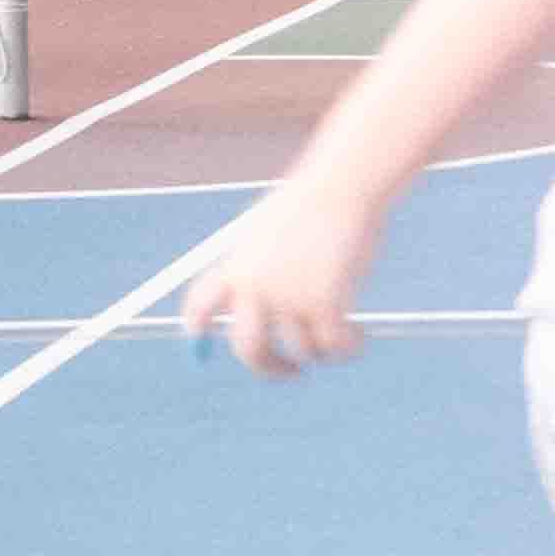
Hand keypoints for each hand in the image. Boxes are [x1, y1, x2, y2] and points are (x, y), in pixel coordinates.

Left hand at [181, 174, 386, 378]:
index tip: (199, 343)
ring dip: (322, 352)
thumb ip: (264, 266)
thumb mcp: (273, 232)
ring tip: (342, 338)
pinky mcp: (323, 304)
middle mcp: (254, 288)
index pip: (200, 307)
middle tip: (291, 370)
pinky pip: (333, 344)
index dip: (196, 329)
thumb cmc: (314, 200)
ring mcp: (287, 298)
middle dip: (270, 368)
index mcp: (235, 267)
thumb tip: (270, 308)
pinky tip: (358, 337)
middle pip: (248, 348)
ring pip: (301, 350)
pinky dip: (348, 346)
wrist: (341, 185)